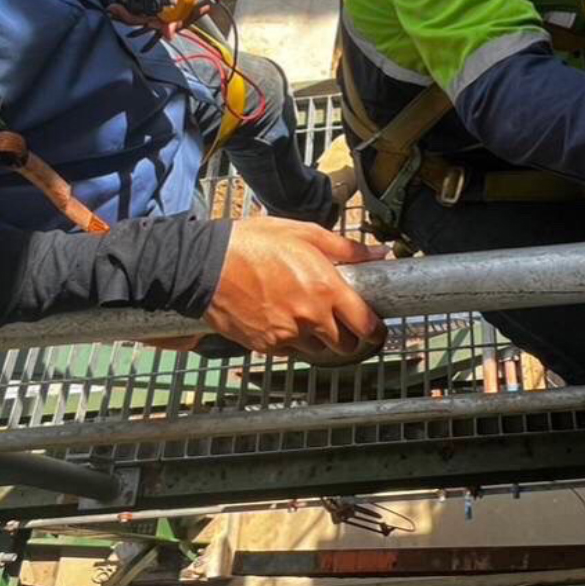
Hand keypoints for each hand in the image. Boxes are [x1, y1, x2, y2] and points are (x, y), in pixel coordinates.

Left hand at [95, 0, 183, 35]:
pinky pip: (152, 9)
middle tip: (126, 17)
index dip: (181, 10)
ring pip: (163, 12)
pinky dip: (137, 15)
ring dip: (141, 18)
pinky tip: (120, 11)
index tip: (169, 27)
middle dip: (155, 19)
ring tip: (117, 11)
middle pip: (178, 7)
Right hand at [202, 218, 388, 359]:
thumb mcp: (303, 233)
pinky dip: (292, 342)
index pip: (365, 325)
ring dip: (318, 339)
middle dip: (347, 335)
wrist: (207, 266)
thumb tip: (377, 254)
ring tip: (305, 316)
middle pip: (345, 344)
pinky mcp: (266, 346)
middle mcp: (310, 317)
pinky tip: (282, 320)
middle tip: (339, 320)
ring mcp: (287, 335)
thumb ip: (345, 248)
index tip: (375, 328)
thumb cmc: (253, 243)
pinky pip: (290, 352)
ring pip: (318, 350)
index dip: (375, 330)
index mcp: (325, 288)